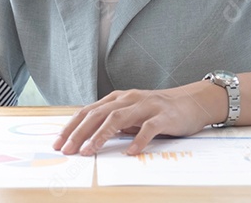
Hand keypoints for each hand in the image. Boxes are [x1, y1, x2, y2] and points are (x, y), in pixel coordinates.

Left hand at [53, 82, 223, 155]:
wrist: (192, 101)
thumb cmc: (157, 110)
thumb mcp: (131, 113)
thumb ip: (113, 121)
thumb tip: (88, 137)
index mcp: (117, 98)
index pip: (88, 111)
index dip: (71, 126)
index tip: (59, 142)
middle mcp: (128, 99)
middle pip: (98, 114)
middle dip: (79, 132)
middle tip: (67, 149)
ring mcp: (145, 106)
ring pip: (117, 118)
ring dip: (101, 135)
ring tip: (89, 150)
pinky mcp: (163, 115)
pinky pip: (148, 127)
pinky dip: (138, 140)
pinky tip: (130, 152)